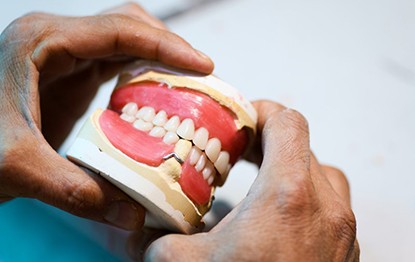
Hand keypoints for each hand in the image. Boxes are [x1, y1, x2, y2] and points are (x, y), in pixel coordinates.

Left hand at [0, 3, 213, 229]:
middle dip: (170, 46)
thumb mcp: (17, 169)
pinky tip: (161, 93)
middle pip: (128, 25)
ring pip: (125, 39)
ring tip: (191, 83)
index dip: (167, 45)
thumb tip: (135, 214)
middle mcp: (55, 39)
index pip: (119, 30)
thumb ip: (75, 192)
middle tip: (203, 75)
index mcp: (42, 42)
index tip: (205, 66)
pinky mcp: (69, 72)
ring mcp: (62, 54)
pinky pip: (116, 60)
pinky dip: (144, 71)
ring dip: (160, 57)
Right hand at [129, 100, 358, 260]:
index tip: (243, 119)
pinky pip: (331, 207)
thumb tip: (143, 228)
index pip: (288, 123)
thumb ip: (158, 238)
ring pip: (322, 175)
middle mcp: (325, 206)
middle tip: (242, 149)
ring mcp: (342, 230)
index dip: (263, 112)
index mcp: (287, 195)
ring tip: (262, 179)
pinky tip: (278, 218)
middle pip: (303, 146)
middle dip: (269, 142)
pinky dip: (306, 199)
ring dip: (292, 169)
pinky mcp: (345, 251)